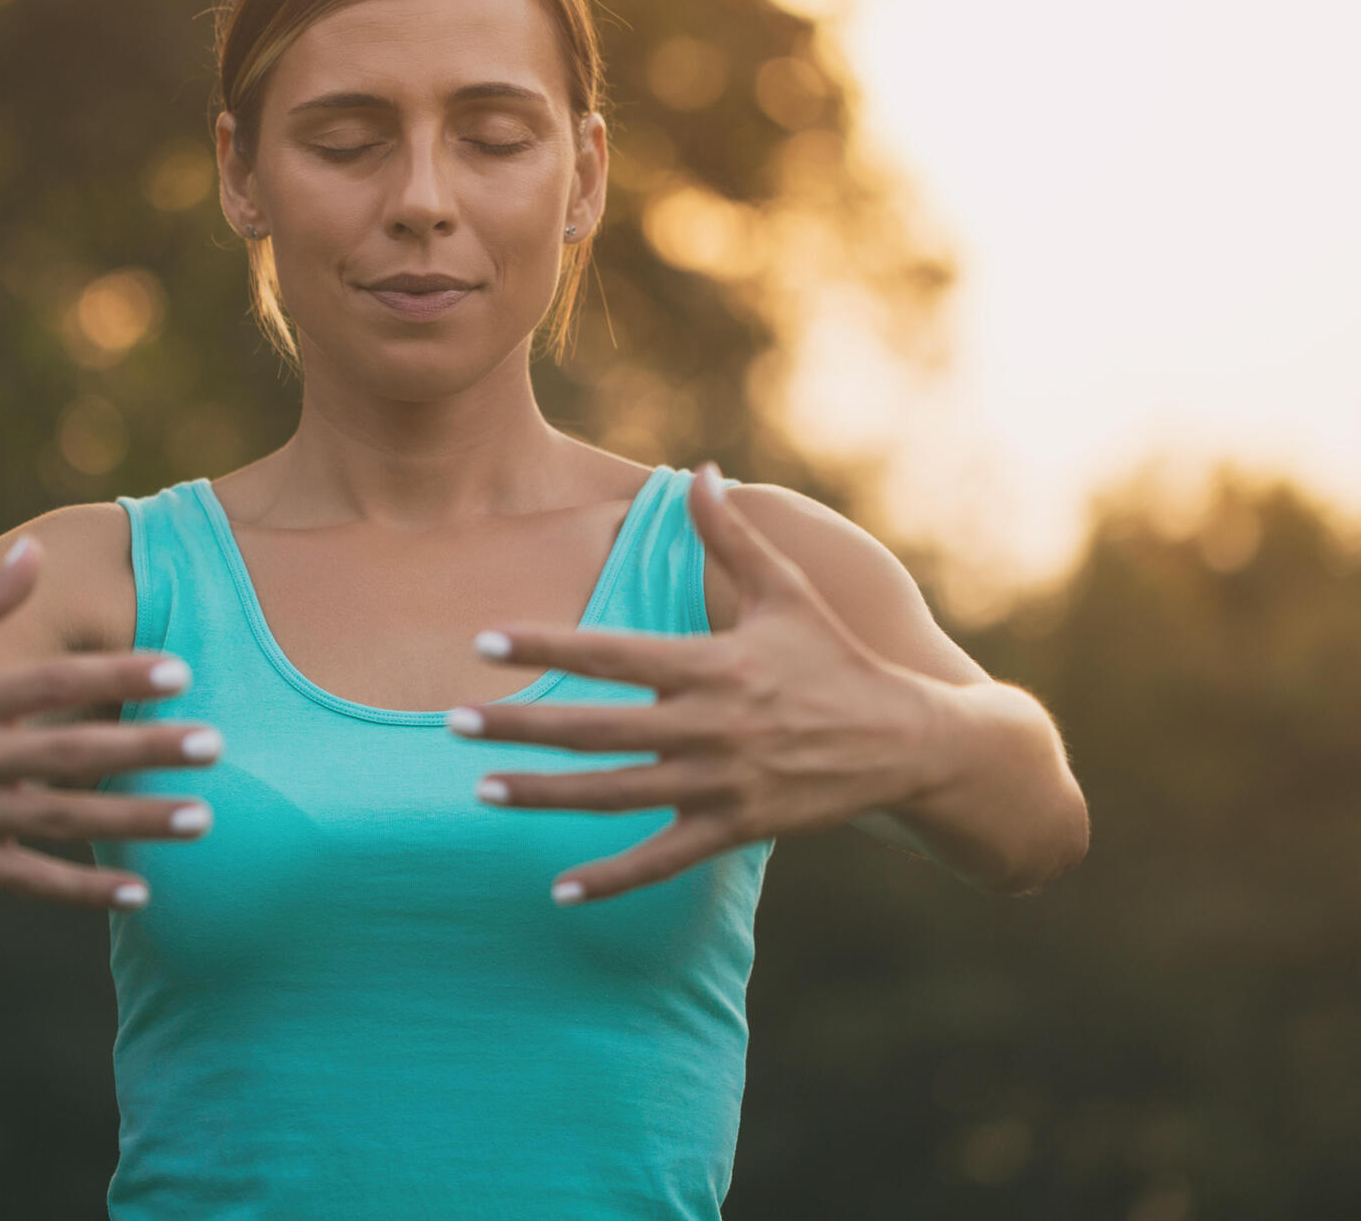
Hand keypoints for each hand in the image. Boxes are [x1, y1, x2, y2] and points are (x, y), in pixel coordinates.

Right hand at [0, 536, 221, 911]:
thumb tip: (35, 550)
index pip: (48, 683)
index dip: (113, 674)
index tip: (178, 668)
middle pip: (68, 754)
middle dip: (144, 750)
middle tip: (215, 744)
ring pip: (60, 822)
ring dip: (133, 822)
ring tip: (201, 818)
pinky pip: (28, 882)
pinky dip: (82, 892)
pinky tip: (141, 892)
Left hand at [449, 462, 940, 904]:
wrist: (907, 744)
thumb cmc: (836, 659)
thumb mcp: (789, 591)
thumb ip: (731, 536)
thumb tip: (700, 468)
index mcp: (713, 663)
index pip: (612, 653)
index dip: (545, 646)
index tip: (484, 642)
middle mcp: (710, 725)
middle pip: (597, 728)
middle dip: (521, 727)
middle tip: (452, 722)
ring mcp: (721, 784)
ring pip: (616, 796)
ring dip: (546, 796)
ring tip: (481, 792)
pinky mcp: (735, 829)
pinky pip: (662, 859)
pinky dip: (612, 879)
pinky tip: (558, 891)